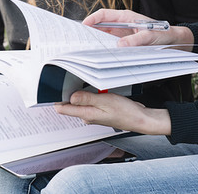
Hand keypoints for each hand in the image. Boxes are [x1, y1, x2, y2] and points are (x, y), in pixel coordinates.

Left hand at [54, 90, 170, 135]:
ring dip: (82, 91)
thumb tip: (71, 97)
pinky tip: (98, 89)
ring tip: (89, 83)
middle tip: (75, 78)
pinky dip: (91, 93)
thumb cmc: (126, 112)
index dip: (57, 97)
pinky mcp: (99, 110)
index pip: (62, 108)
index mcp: (86, 114)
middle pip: (70, 103)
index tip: (56, 85)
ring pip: (80, 100)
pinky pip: (89, 100)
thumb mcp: (106, 101)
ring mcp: (93, 113)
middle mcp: (87, 115)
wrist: (140, 119)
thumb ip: (87, 99)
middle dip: (71, 91)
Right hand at [83, 9, 193, 47]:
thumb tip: (120, 45)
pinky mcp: (126, 44)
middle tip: (80, 42)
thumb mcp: (151, 36)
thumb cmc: (165, 34)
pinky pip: (112, 46)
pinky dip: (106, 51)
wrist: (177, 42)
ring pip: (105, 37)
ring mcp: (123, 35)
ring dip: (97, 43)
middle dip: (90, 32)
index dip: (92, 19)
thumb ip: (136, 40)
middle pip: (101, 26)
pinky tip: (102, 57)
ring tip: (88, 51)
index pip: (104, 15)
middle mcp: (122, 25)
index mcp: (126, 17)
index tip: (83, 27)